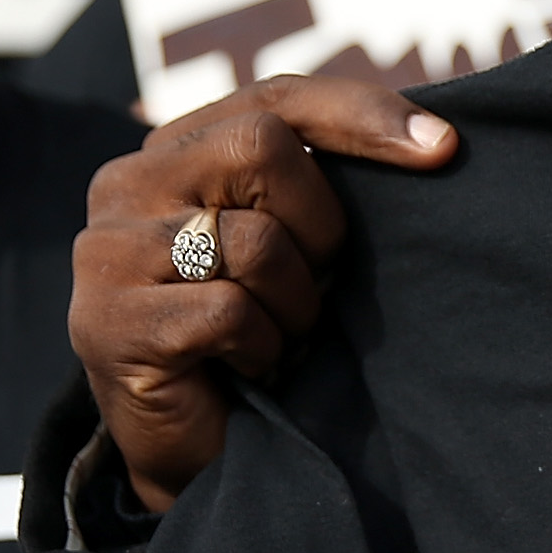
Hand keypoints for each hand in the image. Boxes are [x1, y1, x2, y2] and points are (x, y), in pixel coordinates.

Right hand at [71, 76, 457, 511]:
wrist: (193, 453)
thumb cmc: (253, 338)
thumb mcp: (291, 246)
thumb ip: (318, 184)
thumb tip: (436, 140)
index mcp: (173, 150)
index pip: (277, 99)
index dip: (362, 116)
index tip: (445, 148)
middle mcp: (126, 183)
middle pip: (262, 147)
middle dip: (320, 226)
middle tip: (317, 286)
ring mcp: (106, 251)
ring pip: (255, 241)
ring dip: (294, 306)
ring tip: (276, 338)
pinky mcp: (108, 321)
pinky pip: (231, 312)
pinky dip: (263, 348)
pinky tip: (250, 367)